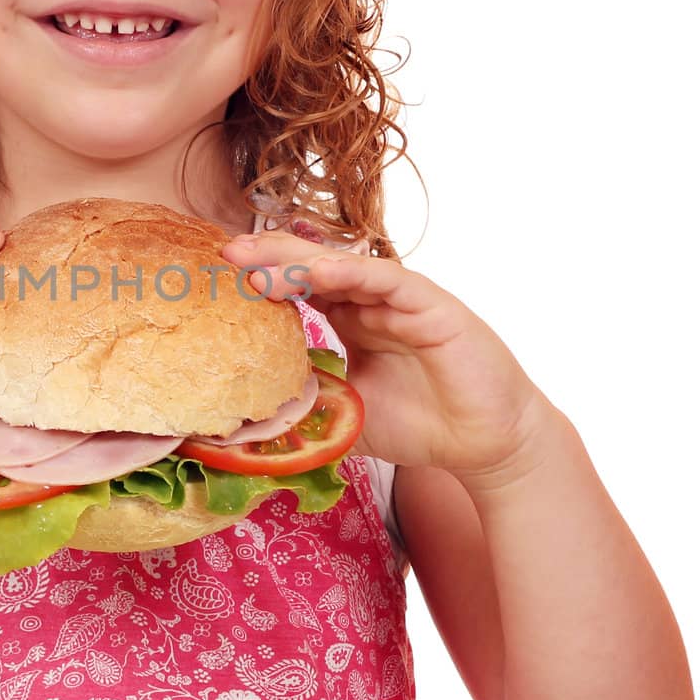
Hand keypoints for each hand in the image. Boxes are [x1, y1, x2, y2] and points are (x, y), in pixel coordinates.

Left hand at [221, 231, 554, 481]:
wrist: (484, 446)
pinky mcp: (434, 306)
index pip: (297, 288)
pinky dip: (354, 273)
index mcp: (350, 319)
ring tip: (259, 260)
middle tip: (225, 253)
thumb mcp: (346, 418)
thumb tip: (240, 428)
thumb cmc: (421, 426)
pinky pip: (390, 281)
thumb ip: (305, 411)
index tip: (215, 278)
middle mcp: (372, 301)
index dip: (260, 279)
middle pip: (313, 267)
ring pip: (345, 267)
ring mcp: (402, 300)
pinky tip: (320, 272)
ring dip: (300, 261)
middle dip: (269, 257)